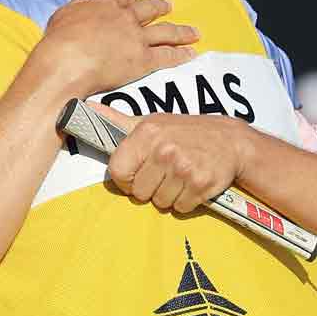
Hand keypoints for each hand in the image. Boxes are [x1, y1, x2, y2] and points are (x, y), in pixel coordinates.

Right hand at [29, 0, 198, 97]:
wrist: (67, 61)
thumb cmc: (59, 41)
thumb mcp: (63, 14)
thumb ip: (77, 7)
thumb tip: (84, 3)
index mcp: (105, 5)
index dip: (132, 1)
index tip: (137, 1)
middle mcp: (125, 17)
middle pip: (149, 10)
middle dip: (161, 7)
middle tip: (170, 6)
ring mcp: (137, 37)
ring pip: (165, 32)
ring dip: (182, 31)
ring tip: (194, 32)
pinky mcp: (144, 59)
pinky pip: (167, 56)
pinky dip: (181, 54)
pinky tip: (191, 54)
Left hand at [89, 103, 249, 213]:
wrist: (230, 141)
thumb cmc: (184, 132)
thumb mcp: (151, 122)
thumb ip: (117, 121)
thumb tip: (86, 107)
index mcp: (146, 133)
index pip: (117, 171)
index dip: (125, 178)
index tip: (137, 173)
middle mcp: (164, 150)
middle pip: (138, 192)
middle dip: (149, 188)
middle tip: (165, 173)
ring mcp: (183, 168)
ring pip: (159, 202)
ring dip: (168, 195)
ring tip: (180, 177)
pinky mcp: (200, 185)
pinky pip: (180, 208)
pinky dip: (185, 201)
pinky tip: (192, 184)